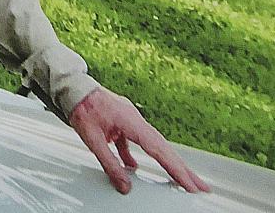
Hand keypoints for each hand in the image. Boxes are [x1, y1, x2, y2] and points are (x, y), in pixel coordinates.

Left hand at [69, 87, 208, 194]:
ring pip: (154, 145)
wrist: (73, 88)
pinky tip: (135, 168)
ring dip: (167, 163)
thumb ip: (110, 164)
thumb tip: (125, 185)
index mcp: (132, 122)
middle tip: (201, 186)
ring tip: (180, 180)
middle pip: (164, 148)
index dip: (176, 169)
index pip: (159, 150)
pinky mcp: (123, 122)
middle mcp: (136, 120)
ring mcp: (131, 120)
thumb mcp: (92, 140)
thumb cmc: (81, 107)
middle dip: (183, 169)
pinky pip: (137, 141)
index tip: (190, 184)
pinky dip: (139, 155)